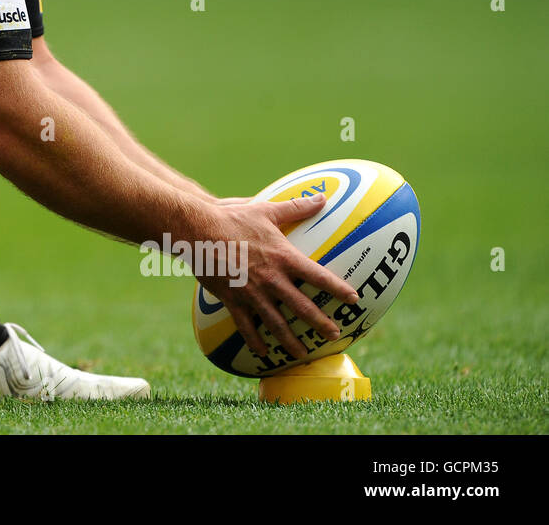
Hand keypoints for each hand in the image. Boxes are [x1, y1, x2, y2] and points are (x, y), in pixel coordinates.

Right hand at [197, 194, 359, 360]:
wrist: (198, 230)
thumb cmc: (232, 218)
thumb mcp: (266, 211)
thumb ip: (296, 207)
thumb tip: (321, 197)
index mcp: (283, 258)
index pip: (318, 276)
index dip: (338, 288)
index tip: (354, 299)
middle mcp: (272, 279)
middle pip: (302, 307)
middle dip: (320, 323)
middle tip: (334, 334)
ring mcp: (252, 293)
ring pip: (276, 323)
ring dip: (291, 341)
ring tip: (303, 354)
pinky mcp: (233, 300)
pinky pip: (246, 326)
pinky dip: (255, 341)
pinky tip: (263, 353)